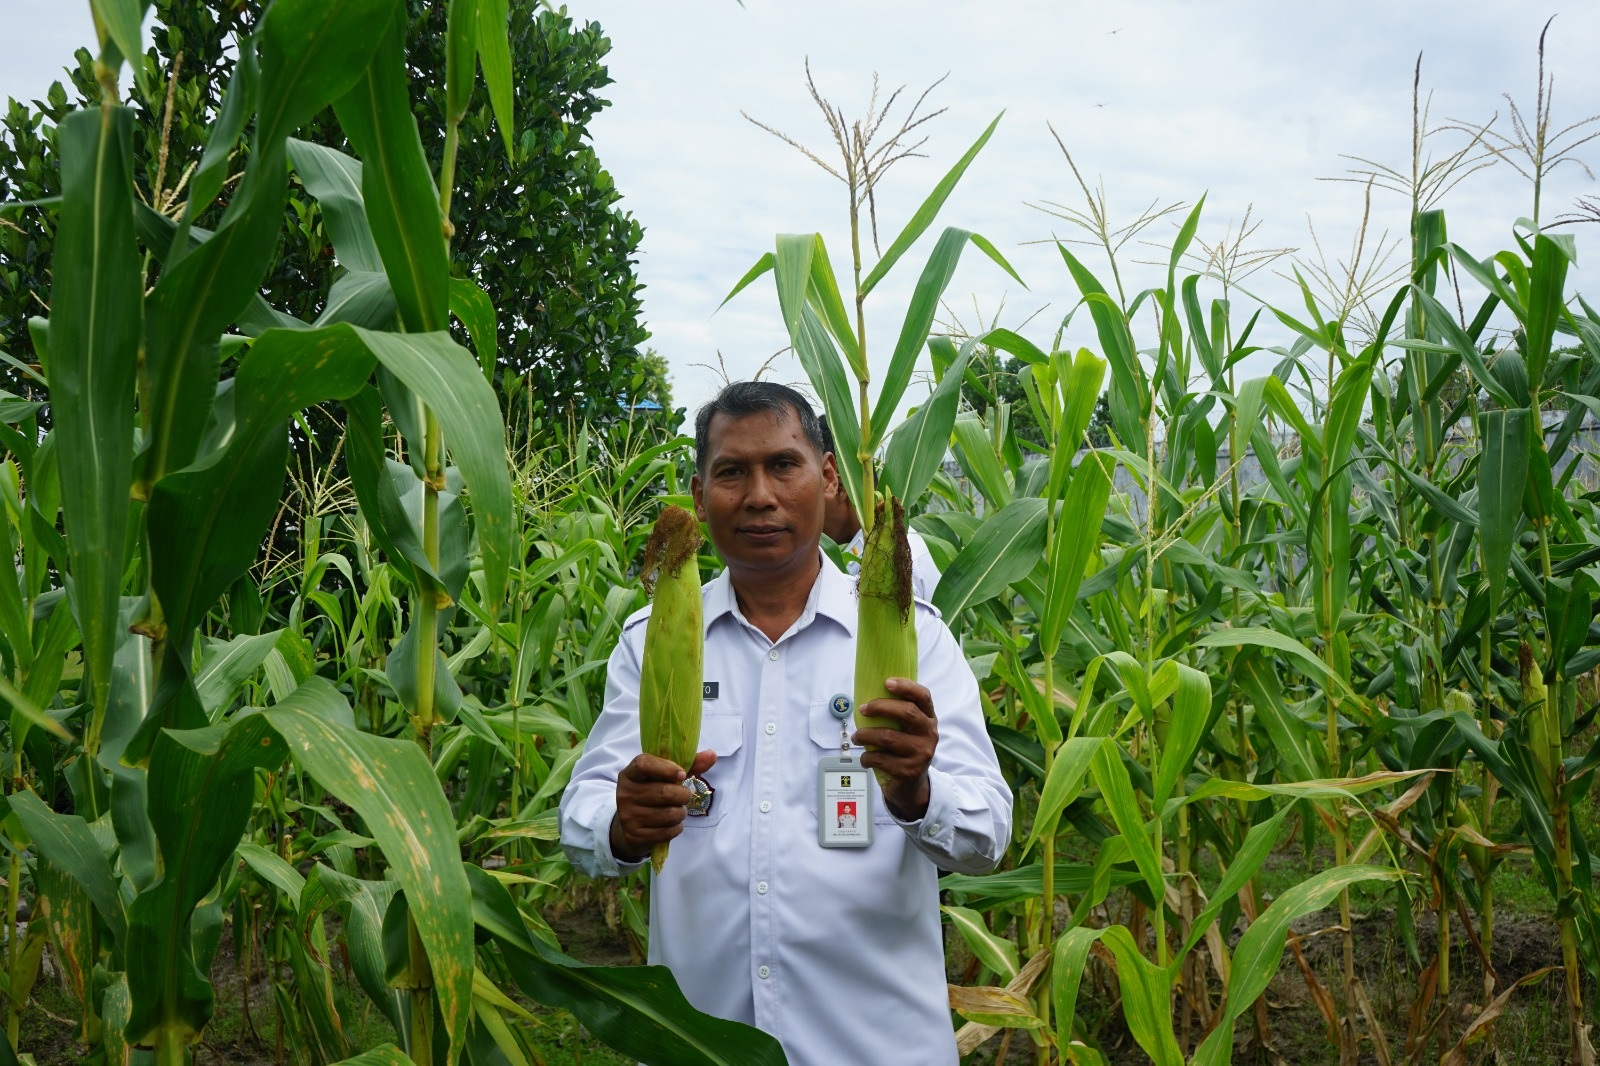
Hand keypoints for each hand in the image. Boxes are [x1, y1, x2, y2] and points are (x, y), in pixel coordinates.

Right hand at [609, 749, 717, 862]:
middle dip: (683, 795)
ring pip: (669, 814)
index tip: (682, 774)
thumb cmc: (651, 794)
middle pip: (665, 792)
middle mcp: (625, 794)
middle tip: (684, 796)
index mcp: (630, 774)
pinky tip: (670, 824)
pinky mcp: (635, 835)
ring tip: (677, 810)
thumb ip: (688, 765)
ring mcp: (628, 816)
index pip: (644, 764)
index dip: (666, 768)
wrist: (628, 826)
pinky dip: (676, 828)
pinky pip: (668, 831)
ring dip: (681, 813)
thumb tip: (712, 755)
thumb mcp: (663, 778)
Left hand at [853, 677, 936, 819]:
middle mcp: (929, 734)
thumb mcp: (907, 730)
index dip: (906, 686)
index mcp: (929, 718)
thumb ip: (897, 713)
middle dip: (880, 707)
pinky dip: (867, 757)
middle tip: (862, 709)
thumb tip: (867, 694)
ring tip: (856, 737)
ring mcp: (922, 753)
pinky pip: (881, 759)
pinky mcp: (910, 771)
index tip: (886, 682)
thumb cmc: (903, 749)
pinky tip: (864, 758)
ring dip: (865, 734)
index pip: (923, 696)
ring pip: (889, 737)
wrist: (912, 785)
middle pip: (907, 712)